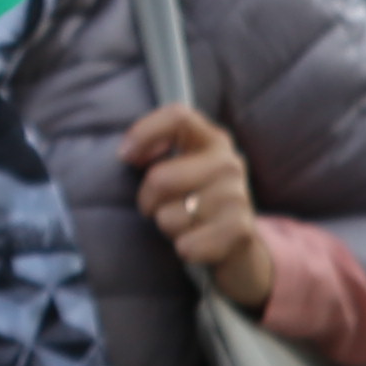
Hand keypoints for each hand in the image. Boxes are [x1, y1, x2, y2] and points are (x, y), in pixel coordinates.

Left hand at [119, 101, 276, 313]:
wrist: (239, 247)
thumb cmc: (196, 203)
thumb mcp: (182, 169)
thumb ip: (157, 151)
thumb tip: (127, 153)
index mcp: (213, 140)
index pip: (178, 116)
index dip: (144, 132)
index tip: (125, 156)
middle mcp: (229, 163)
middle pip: (160, 178)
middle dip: (148, 200)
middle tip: (160, 207)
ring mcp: (237, 196)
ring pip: (168, 217)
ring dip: (168, 227)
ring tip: (187, 224)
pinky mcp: (240, 231)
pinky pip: (185, 245)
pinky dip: (183, 249)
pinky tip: (198, 243)